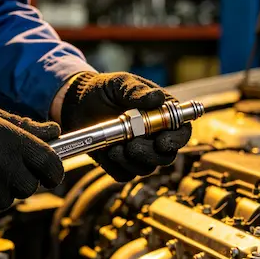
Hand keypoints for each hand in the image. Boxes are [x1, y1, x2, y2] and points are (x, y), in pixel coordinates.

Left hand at [60, 72, 191, 181]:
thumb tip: (156, 98)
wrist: (77, 102)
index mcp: (163, 115)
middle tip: (132, 145)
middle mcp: (155, 136)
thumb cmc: (104, 89)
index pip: (182, 132)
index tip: (162, 141)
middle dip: (150, 155)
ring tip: (114, 148)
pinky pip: (124, 175)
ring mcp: (138, 151)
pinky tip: (106, 153)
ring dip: (132, 162)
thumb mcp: (120, 83)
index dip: (177, 140)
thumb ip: (136, 90)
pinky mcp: (120, 163)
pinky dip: (116, 167)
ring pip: (146, 168)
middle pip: (166, 156)